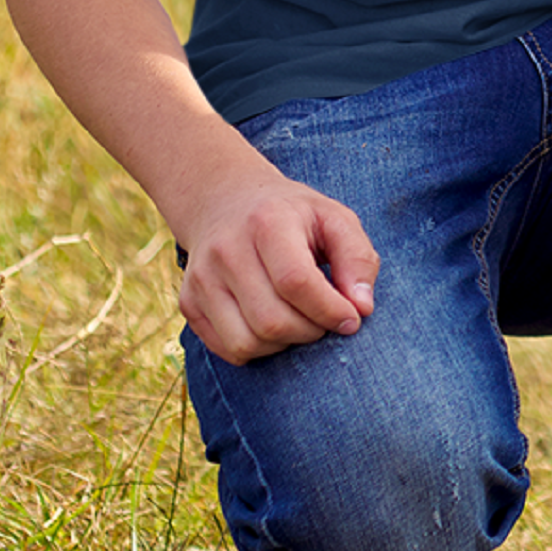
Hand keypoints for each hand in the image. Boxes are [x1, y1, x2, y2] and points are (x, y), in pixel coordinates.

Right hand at [175, 167, 381, 364]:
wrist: (228, 201)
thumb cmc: (293, 215)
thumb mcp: (335, 219)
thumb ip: (358, 259)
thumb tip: (362, 308)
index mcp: (267, 222)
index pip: (296, 282)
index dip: (329, 310)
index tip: (352, 318)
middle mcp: (226, 250)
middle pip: (271, 320)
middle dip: (310, 332)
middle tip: (326, 321)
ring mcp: (201, 279)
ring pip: (246, 342)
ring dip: (285, 345)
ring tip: (301, 322)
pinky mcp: (189, 302)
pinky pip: (227, 349)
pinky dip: (259, 349)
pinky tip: (274, 325)